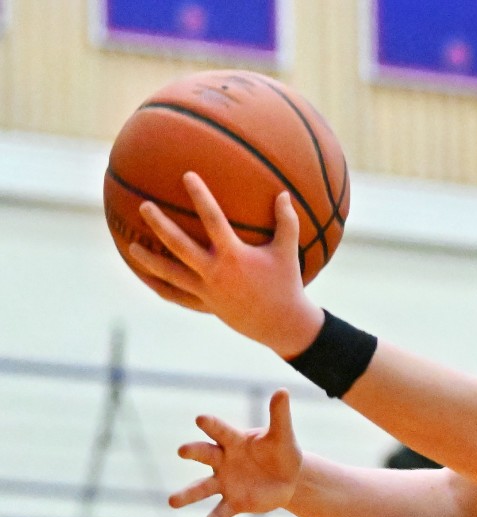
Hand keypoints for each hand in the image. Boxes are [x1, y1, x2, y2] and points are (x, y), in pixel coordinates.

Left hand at [127, 172, 323, 357]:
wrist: (281, 324)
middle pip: (179, 245)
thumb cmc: (286, 284)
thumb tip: (284, 194)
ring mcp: (207, 290)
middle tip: (144, 206)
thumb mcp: (288, 252)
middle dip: (160, 225)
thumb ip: (287, 222)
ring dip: (149, 260)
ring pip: (171, 273)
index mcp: (234, 256)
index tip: (187, 176)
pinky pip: (177, 296)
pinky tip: (146, 278)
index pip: (213, 219)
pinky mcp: (205, 304)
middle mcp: (215, 272)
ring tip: (131, 247)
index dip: (201, 196)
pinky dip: (160, 287)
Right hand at [170, 390, 301, 516]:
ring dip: (188, 495)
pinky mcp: (233, 502)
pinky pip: (217, 515)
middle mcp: (224, 461)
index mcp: (235, 441)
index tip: (201, 418)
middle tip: (183, 450)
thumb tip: (282, 390)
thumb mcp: (283, 435)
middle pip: (205, 455)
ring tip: (172, 501)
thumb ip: (280, 416)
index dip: (212, 425)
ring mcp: (225, 483)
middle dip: (194, 452)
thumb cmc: (281, 452)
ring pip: (202, 488)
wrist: (288, 478)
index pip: (222, 431)